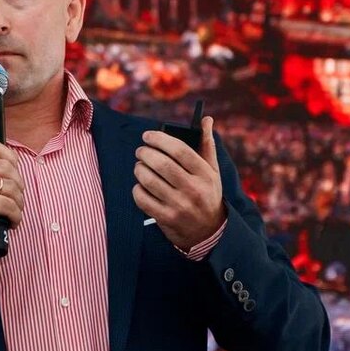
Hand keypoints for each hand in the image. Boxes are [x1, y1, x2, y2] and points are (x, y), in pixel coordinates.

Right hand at [0, 140, 24, 263]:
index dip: (9, 156)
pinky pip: (10, 205)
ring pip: (11, 186)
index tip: (14, 171)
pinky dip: (16, 215)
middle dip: (18, 184)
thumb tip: (12, 167)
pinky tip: (11, 222)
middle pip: (6, 166)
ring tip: (13, 212)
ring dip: (18, 202)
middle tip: (16, 198)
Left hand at [133, 116, 225, 251]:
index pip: (179, 150)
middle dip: (145, 153)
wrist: (209, 231)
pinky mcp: (166, 218)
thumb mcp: (212, 171)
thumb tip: (206, 119)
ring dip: (139, 169)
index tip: (148, 136)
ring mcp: (179, 205)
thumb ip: (207, 144)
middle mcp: (193, 190)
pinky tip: (141, 185)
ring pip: (149, 180)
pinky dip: (137, 188)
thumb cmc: (207, 193)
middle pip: (161, 164)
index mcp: (205, 174)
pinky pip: (142, 198)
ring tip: (140, 166)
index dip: (160, 139)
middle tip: (140, 150)